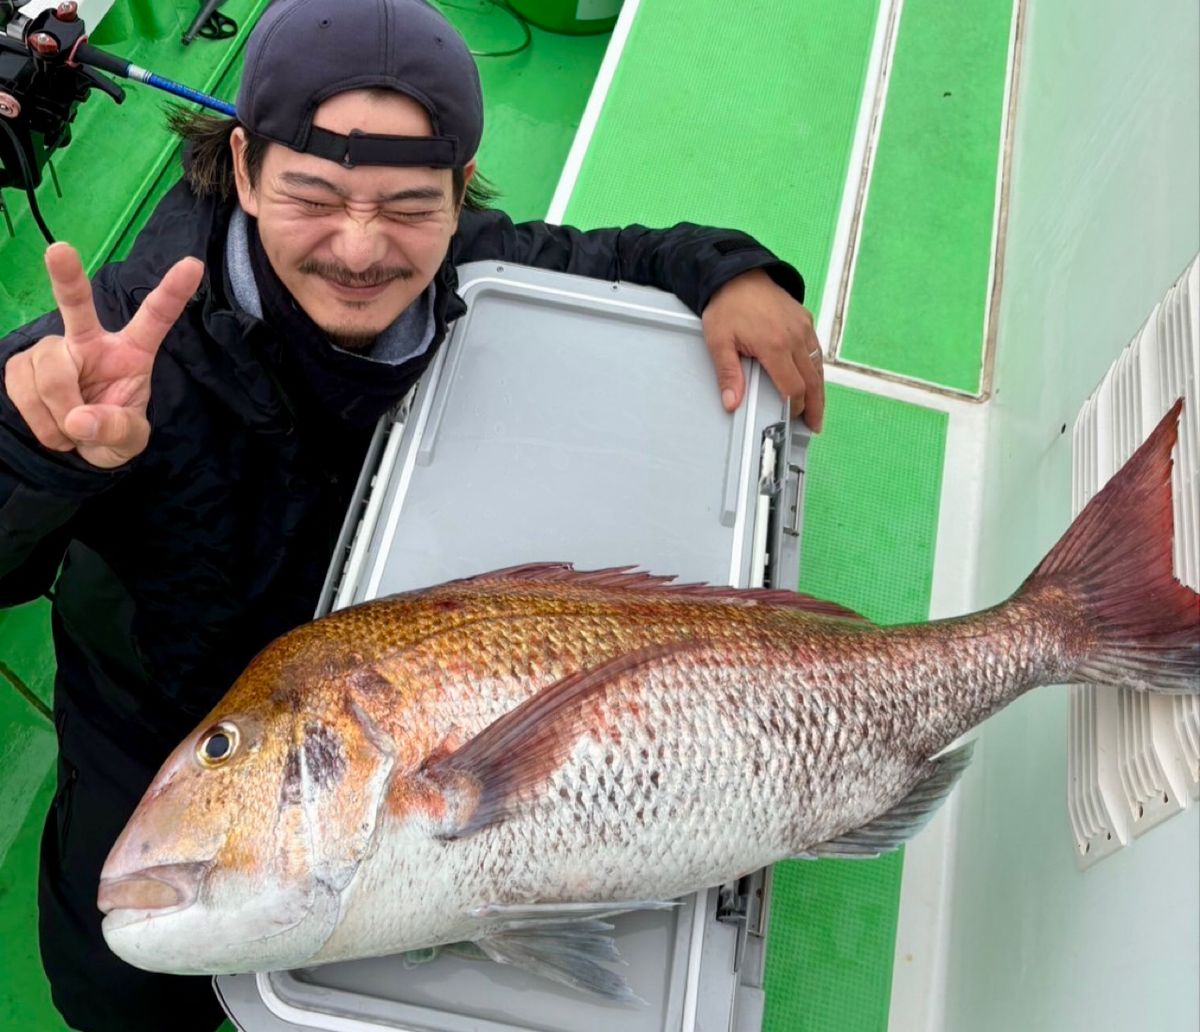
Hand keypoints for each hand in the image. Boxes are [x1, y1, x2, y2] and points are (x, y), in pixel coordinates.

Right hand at [4, 243, 204, 468]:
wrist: (79, 448)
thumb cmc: (113, 432)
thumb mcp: (129, 439)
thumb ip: (116, 429)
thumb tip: (79, 420)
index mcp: (132, 352)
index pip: (154, 318)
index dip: (172, 292)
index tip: (193, 265)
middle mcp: (91, 341)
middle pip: (77, 306)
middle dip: (66, 276)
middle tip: (59, 250)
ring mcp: (54, 349)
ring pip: (50, 374)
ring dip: (59, 414)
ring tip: (73, 431)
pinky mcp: (22, 364)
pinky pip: (22, 389)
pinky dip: (39, 419)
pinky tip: (54, 428)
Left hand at [701, 268, 824, 431]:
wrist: (737, 274)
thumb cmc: (727, 306)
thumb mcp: (719, 341)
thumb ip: (727, 374)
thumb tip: (731, 402)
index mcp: (774, 345)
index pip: (793, 387)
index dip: (794, 407)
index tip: (790, 418)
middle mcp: (794, 337)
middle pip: (812, 381)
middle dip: (814, 406)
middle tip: (815, 424)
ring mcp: (802, 327)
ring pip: (817, 366)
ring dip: (819, 389)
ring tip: (818, 408)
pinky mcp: (804, 319)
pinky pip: (815, 349)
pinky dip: (816, 368)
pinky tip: (814, 379)